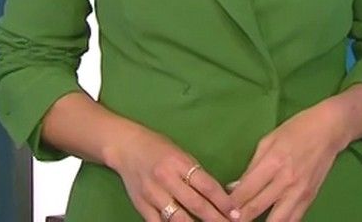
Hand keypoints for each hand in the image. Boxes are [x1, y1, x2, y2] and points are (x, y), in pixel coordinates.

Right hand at [107, 125, 238, 221]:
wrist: (125, 146)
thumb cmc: (157, 147)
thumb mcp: (180, 154)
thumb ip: (196, 174)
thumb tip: (218, 195)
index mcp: (179, 163)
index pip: (207, 186)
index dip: (223, 202)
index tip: (236, 213)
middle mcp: (166, 179)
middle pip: (195, 204)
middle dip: (215, 218)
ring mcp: (152, 194)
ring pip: (178, 218)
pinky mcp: (141, 205)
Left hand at [229, 102, 348, 221]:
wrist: (329, 129)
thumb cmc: (296, 129)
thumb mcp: (268, 141)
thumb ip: (252, 167)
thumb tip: (235, 187)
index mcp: (273, 163)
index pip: (246, 191)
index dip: (231, 204)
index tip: (221, 210)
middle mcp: (286, 181)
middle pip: (257, 208)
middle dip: (240, 219)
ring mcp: (299, 192)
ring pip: (277, 221)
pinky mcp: (310, 199)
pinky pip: (293, 219)